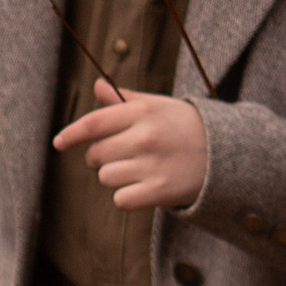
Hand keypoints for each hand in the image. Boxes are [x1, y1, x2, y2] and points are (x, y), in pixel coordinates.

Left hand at [53, 79, 209, 212]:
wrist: (227, 154)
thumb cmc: (185, 127)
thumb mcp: (159, 106)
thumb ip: (125, 100)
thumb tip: (98, 86)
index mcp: (142, 112)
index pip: (94, 123)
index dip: (71, 134)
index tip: (58, 143)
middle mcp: (145, 136)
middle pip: (96, 154)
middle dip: (99, 158)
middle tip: (121, 156)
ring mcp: (152, 164)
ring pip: (106, 177)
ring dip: (116, 177)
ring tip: (139, 170)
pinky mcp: (160, 191)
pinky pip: (121, 199)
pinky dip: (128, 197)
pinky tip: (144, 187)